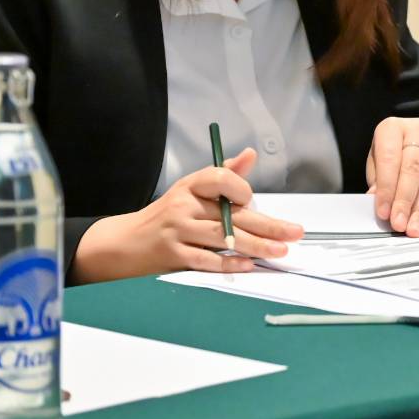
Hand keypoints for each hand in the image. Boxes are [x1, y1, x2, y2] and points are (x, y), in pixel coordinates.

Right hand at [71, 148, 302, 282]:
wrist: (124, 243)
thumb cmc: (166, 214)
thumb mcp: (191, 189)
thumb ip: (223, 175)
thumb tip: (250, 154)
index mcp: (191, 186)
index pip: (220, 178)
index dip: (240, 188)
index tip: (253, 199)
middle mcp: (184, 206)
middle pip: (232, 214)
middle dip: (268, 224)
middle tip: (293, 232)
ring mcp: (178, 231)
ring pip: (224, 238)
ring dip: (256, 245)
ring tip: (279, 250)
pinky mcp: (174, 256)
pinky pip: (206, 260)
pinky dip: (229, 263)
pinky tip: (248, 264)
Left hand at [365, 118, 418, 235]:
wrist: (412, 141)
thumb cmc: (389, 153)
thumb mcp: (375, 161)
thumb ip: (377, 180)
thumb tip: (379, 203)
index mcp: (393, 128)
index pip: (390, 158)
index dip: (387, 187)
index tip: (383, 212)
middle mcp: (418, 132)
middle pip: (414, 169)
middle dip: (405, 200)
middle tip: (398, 224)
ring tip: (411, 229)